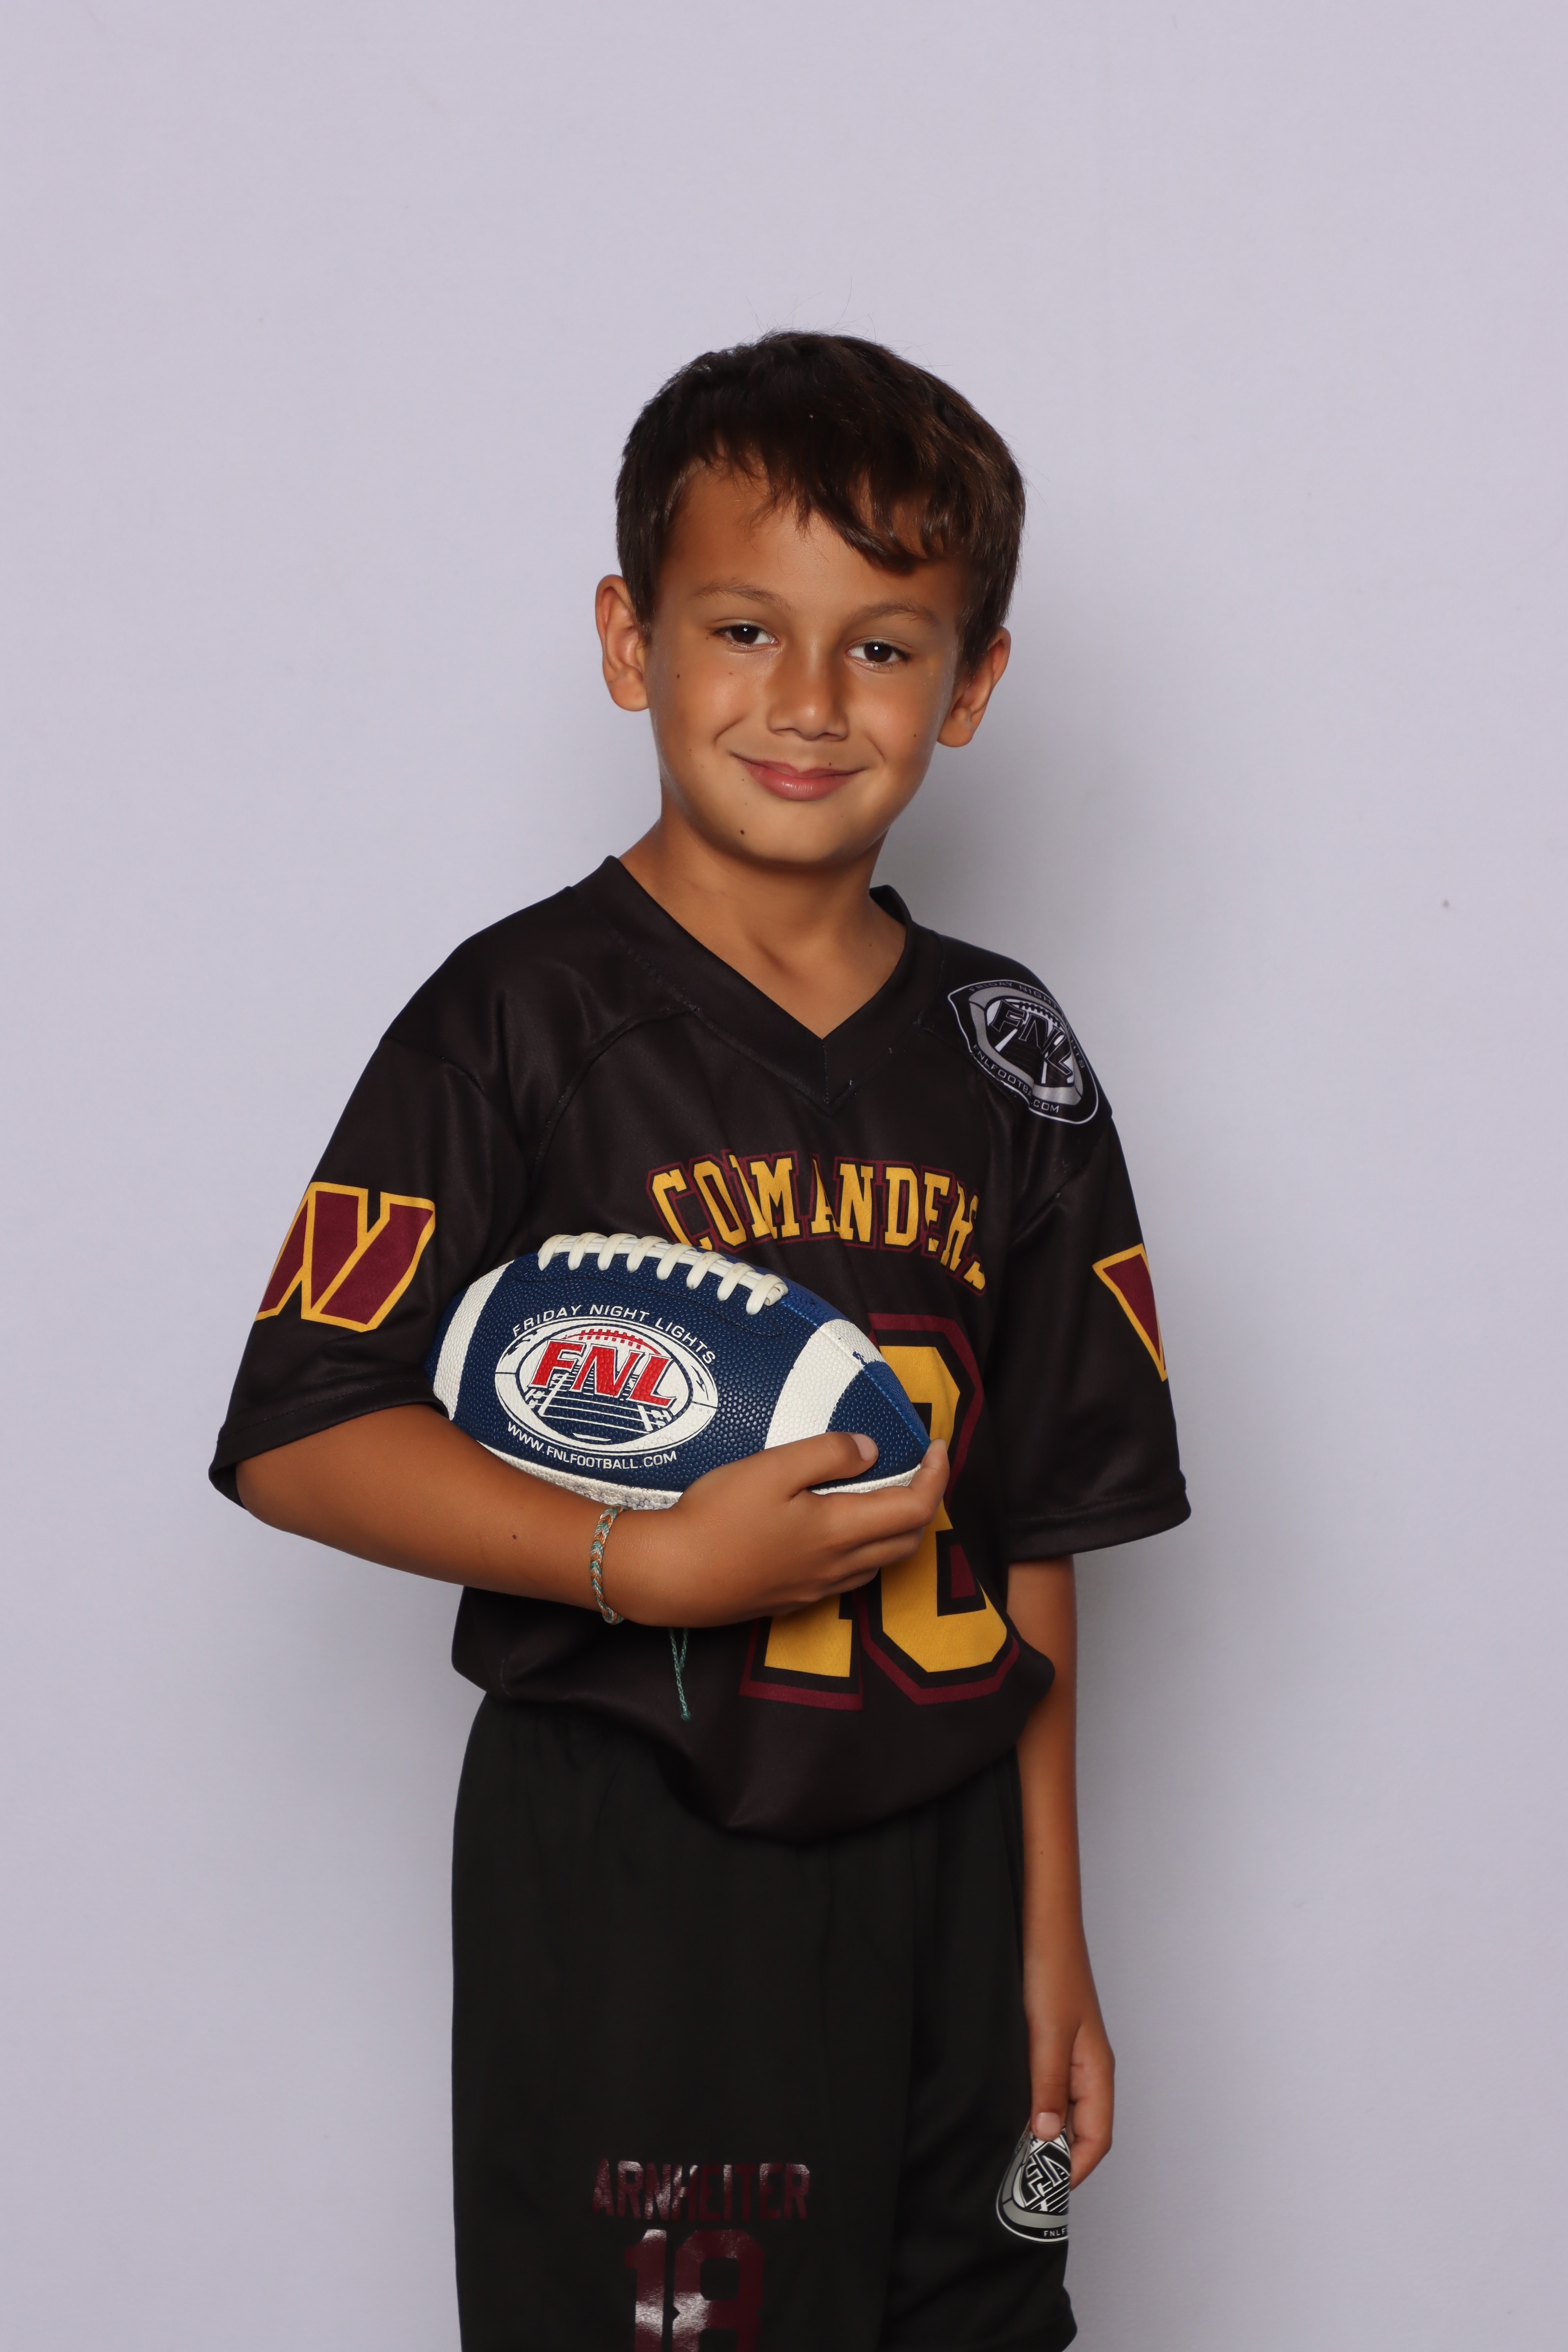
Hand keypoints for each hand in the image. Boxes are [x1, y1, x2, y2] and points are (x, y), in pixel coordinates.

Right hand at [604, 1434, 947, 1627]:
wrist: (671, 1576)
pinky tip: (841, 1533)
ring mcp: (816, 1588)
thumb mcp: (771, 1468)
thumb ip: (827, 1454)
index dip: (937, 1476)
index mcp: (839, 1531)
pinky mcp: (793, 1600)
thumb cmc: (716, 1516)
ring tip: (884, 1496)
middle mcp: (837, 1566)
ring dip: (897, 1530)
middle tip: (917, 1470)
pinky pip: (850, 1578)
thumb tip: (871, 1450)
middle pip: (907, 1541)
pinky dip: (866, 1551)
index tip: (937, 1446)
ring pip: (880, 1563)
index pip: (915, 1507)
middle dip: (924, 1504)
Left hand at [1023, 1931, 1114, 2187]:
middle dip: (1056, 2159)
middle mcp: (1088, 2068)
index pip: (1097, 2138)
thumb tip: (1048, 2136)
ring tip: (1011, 2152)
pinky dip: (1035, 2108)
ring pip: (1064, 2111)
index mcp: (1097, 2071)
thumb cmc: (1053, 1970)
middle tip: (1020, 2180)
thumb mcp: (1047, 2033)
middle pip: (1082, 2130)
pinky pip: (1049, 2089)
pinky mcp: (1052, 2042)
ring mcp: (1071, 2056)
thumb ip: (1048, 2084)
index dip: (1074, 2169)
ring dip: (1044, 2135)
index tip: (1044, 2192)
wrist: (1045, 1924)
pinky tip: (1011, 2111)